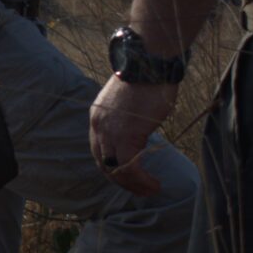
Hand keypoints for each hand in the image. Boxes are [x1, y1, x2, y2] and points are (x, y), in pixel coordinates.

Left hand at [89, 73, 178, 197]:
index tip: (128, 176)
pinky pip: (130, 168)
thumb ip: (127, 119)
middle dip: (120, 180)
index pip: (98, 150)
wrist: (149, 62)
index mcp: (98, 117)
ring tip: (150, 190)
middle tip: (139, 189)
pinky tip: (154, 183)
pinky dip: (141, 180)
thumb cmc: (147, 77)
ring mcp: (110, 132)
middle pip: (103, 164)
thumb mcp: (128, 102)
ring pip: (115, 170)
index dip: (111, 166)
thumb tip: (138, 132)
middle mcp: (99, 126)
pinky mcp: (127, 136)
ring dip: (133, 185)